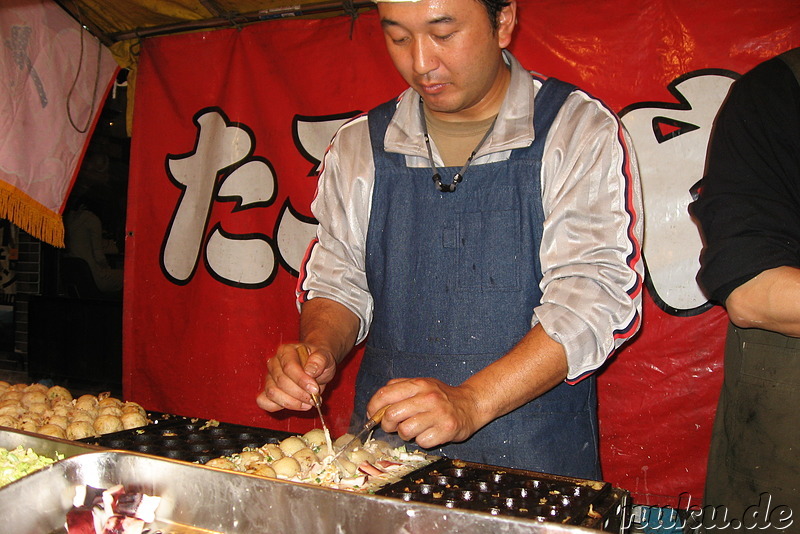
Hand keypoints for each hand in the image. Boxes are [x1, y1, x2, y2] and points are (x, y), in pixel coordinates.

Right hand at [256, 344, 335, 412]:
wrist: (316, 368)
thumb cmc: (318, 362)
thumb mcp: (325, 357)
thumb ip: (320, 360)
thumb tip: (310, 371)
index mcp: (286, 351)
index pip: (289, 366)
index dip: (301, 380)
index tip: (315, 389)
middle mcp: (274, 363)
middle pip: (281, 381)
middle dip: (299, 394)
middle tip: (314, 399)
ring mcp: (269, 378)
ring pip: (272, 393)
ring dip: (292, 402)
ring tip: (308, 403)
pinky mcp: (268, 392)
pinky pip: (264, 402)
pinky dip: (278, 407)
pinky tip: (296, 405)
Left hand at [368, 377, 482, 448]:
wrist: (471, 404)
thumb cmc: (441, 397)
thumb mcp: (421, 385)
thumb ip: (399, 390)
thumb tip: (376, 407)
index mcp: (418, 384)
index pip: (385, 394)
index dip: (373, 408)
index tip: (373, 415)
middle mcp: (428, 397)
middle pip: (391, 415)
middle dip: (387, 424)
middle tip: (393, 426)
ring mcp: (438, 414)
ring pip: (405, 431)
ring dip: (405, 434)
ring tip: (414, 429)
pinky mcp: (447, 430)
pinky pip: (422, 442)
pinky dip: (422, 441)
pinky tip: (429, 433)